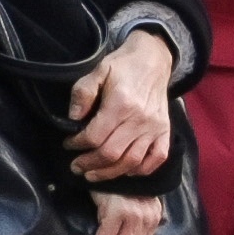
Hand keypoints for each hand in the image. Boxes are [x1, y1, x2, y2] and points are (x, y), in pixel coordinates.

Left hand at [65, 28, 175, 182]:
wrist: (153, 59)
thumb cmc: (123, 66)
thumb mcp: (98, 71)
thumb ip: (83, 93)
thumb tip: (73, 118)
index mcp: (121, 104)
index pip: (95, 136)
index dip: (77, 144)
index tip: (68, 144)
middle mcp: (140, 119)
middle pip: (111, 153)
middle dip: (89, 164)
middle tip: (76, 166)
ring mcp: (155, 127)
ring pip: (131, 161)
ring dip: (109, 173)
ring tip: (92, 174)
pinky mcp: (165, 131)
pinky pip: (157, 158)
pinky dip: (141, 170)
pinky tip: (125, 171)